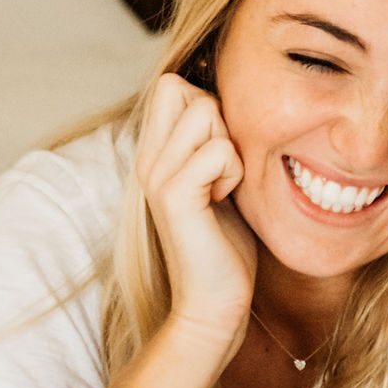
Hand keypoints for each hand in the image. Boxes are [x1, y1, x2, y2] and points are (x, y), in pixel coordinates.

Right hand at [136, 72, 256, 351]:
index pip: (172, 84)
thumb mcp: (220, 184)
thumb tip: (239, 107)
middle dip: (219, 117)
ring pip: (204, 110)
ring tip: (224, 186)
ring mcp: (156, 175)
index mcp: (157, 154)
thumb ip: (215, 145)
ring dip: (230, 145)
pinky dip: (234, 171)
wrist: (212, 303)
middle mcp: (148, 158)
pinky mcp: (174, 195)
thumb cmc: (225, 247)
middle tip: (224, 167)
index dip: (207, 103)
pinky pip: (218, 149)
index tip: (222, 150)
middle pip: (183, 87)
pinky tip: (224, 202)